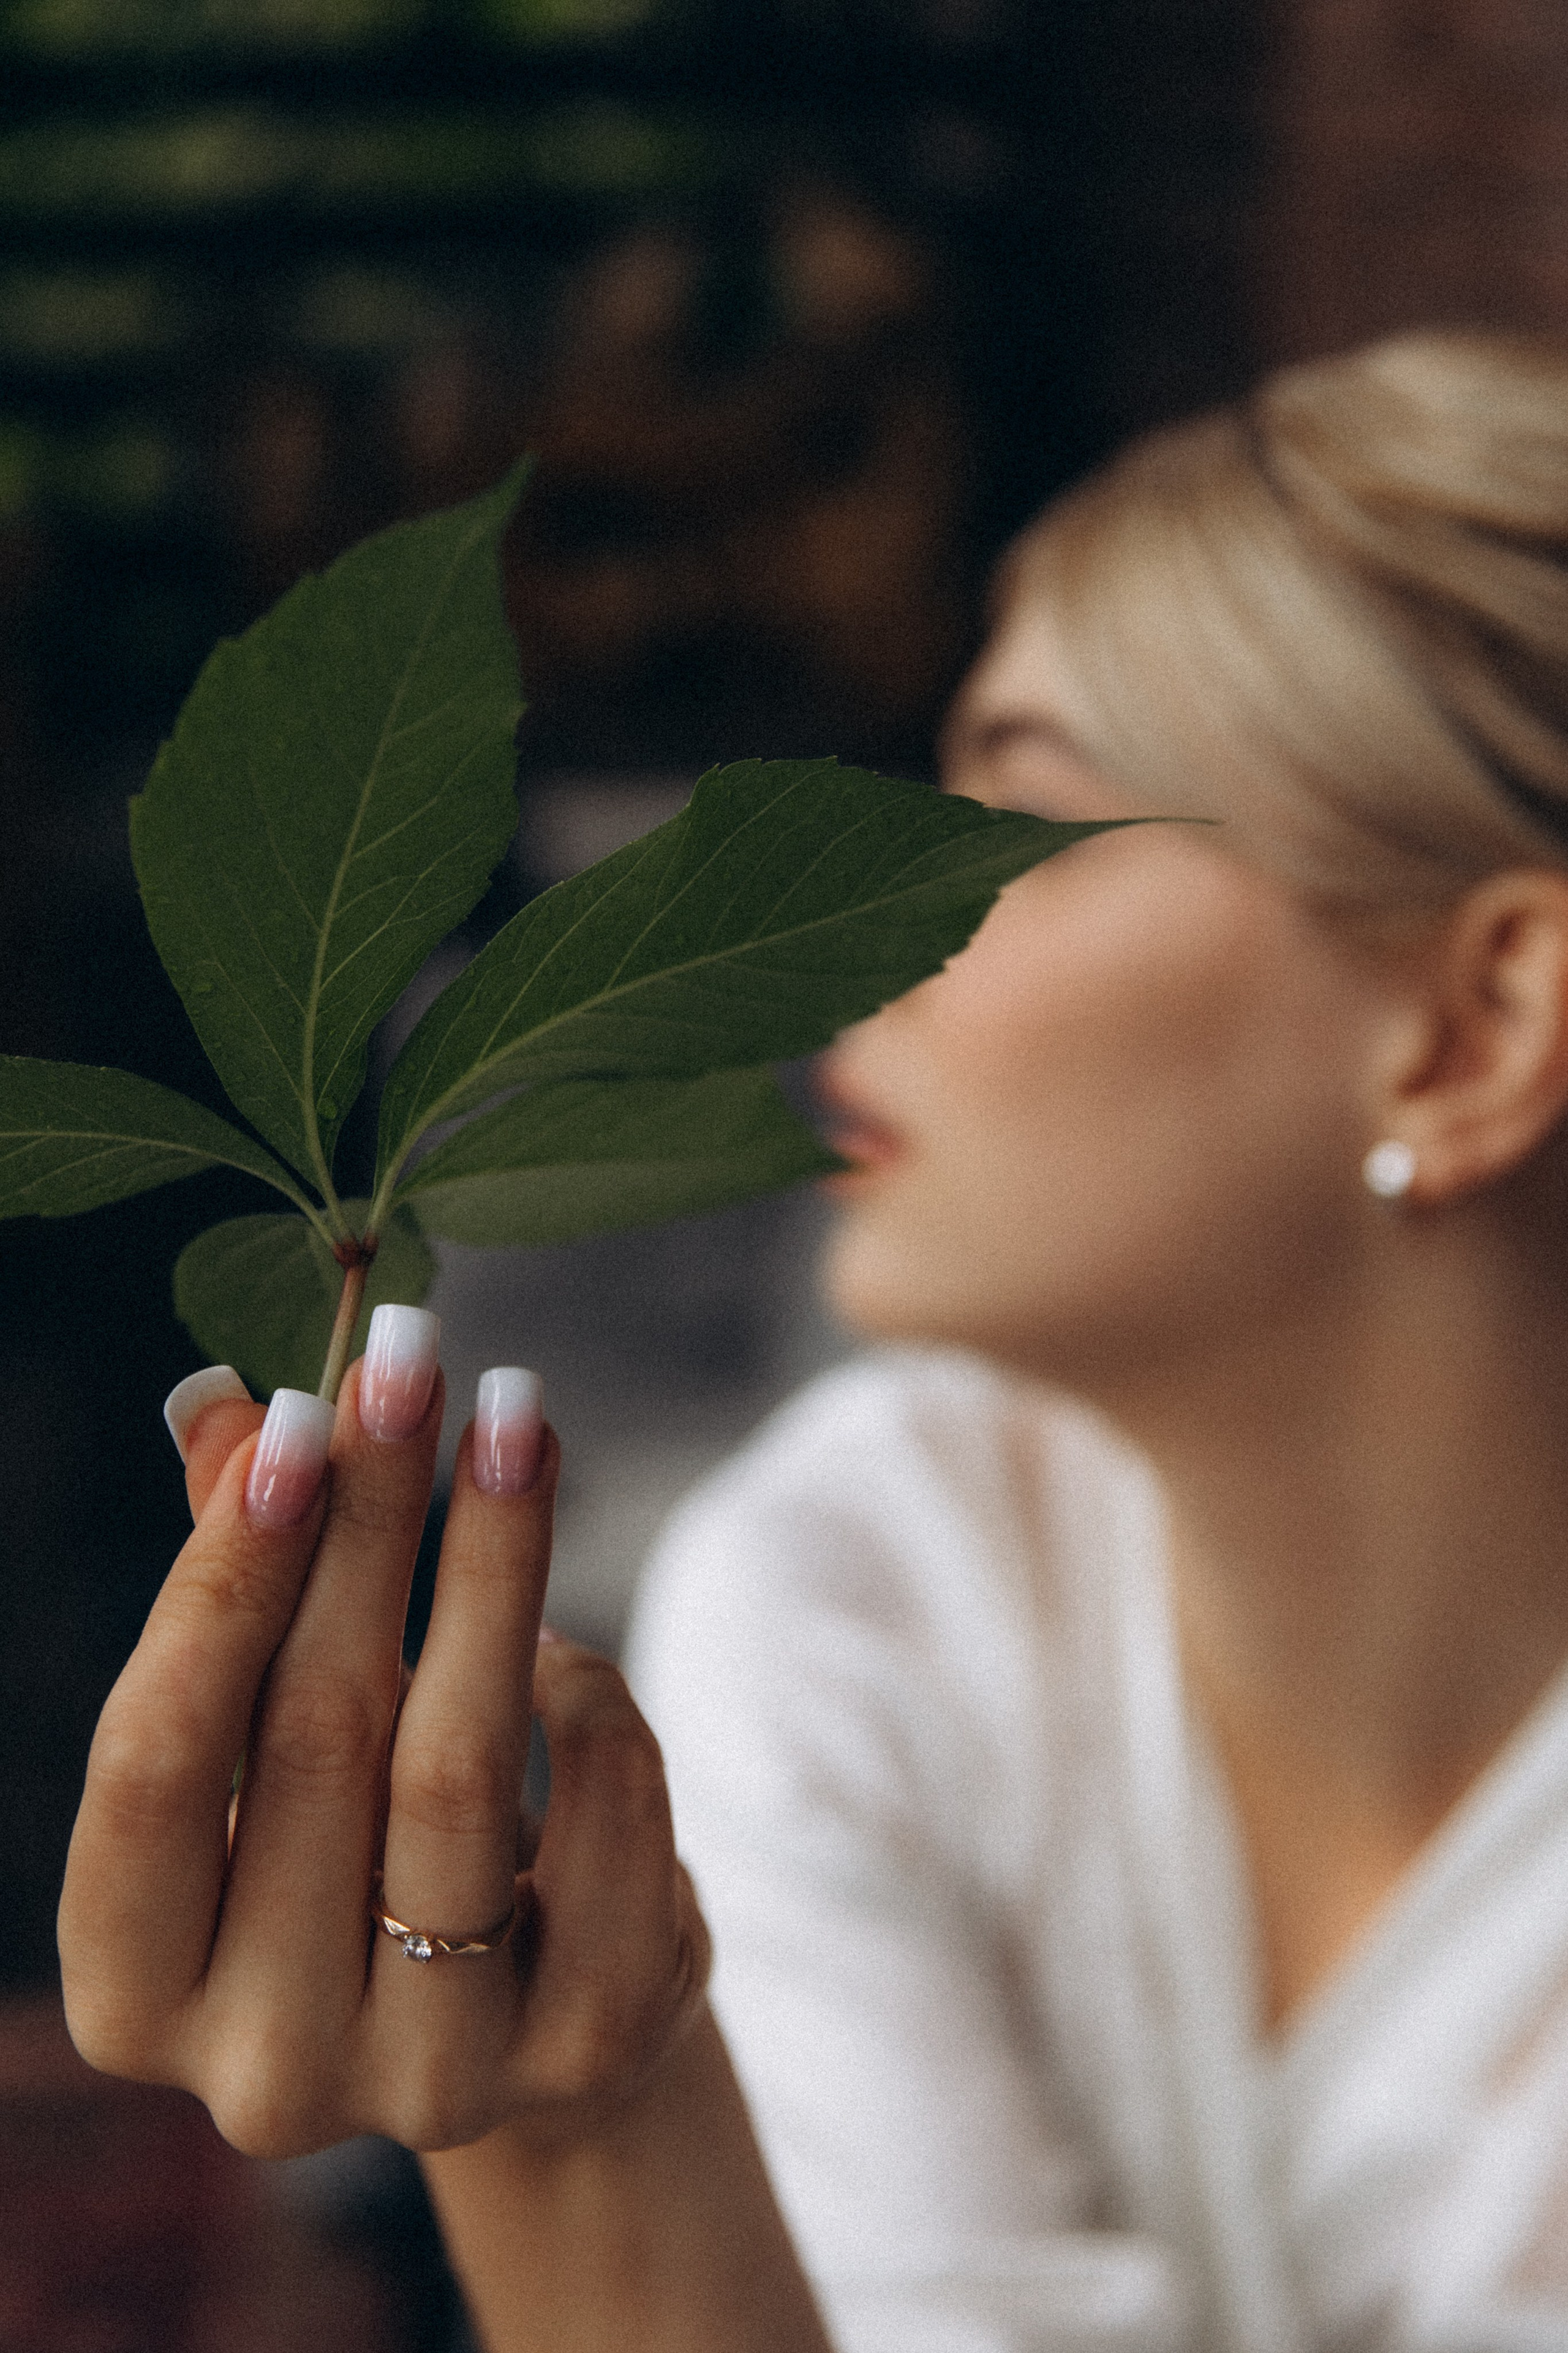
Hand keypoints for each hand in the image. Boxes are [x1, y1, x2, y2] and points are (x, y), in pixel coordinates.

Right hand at [58, 1346, 709, 2159]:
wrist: (507, 2011)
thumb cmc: (343, 1844)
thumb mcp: (268, 1737)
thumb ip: (240, 1590)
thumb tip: (220, 1403)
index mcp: (135, 1991)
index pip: (150, 1764)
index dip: (221, 1576)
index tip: (295, 1413)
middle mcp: (264, 2069)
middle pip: (314, 1737)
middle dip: (370, 1518)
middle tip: (418, 1358)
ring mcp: (431, 2077)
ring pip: (458, 1773)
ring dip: (495, 1563)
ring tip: (518, 1421)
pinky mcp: (585, 2051)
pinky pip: (608, 1823)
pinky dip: (589, 1702)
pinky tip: (557, 1643)